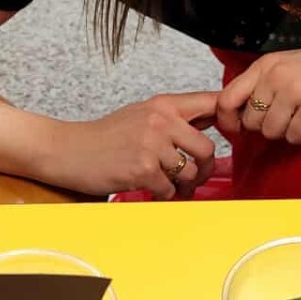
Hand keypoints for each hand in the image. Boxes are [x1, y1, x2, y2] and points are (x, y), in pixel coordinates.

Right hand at [52, 92, 220, 199]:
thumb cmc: (105, 137)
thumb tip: (215, 120)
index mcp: (163, 104)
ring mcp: (151, 145)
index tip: (232, 134)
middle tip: (192, 179)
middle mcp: (161, 120)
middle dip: (203, 169)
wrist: (68, 150)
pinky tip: (152, 192)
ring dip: (184, 187)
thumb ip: (175, 118)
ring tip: (171, 188)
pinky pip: (170, 189)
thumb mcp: (142, 115)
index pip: (212, 103)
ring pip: (190, 173)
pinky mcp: (142, 169)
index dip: (230, 118)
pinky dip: (164, 196)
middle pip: (207, 148)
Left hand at [216, 41, 300, 143]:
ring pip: (272, 132)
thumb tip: (237, 117)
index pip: (226, 98)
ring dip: (290, 133)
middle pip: (251, 122)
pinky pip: (295, 138)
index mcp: (267, 65)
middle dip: (269, 127)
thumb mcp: (293, 68)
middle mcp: (276, 75)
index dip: (229, 120)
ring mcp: (295, 90)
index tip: (240, 129)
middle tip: (293, 119)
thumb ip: (266, 87)